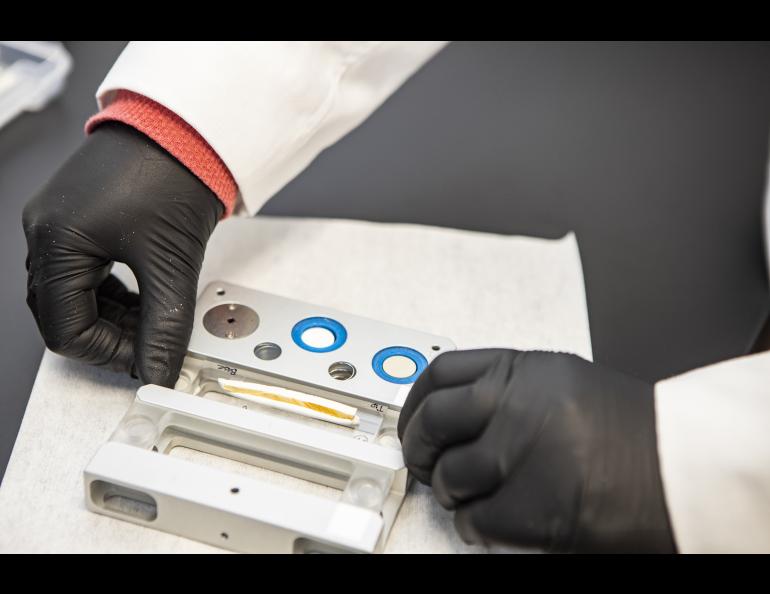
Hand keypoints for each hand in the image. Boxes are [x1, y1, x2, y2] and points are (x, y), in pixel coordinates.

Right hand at [23, 122, 222, 386]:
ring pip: (74, 295)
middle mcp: (47, 231)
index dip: (107, 354)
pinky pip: (85, 272)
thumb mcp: (171, 262)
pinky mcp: (80, 217)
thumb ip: (165, 325)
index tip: (145, 361)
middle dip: (109, 336)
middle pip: (63, 313)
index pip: (64, 329)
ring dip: (112, 317)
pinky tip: (143, 299)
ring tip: (152, 323)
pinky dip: (112, 294)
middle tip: (149, 346)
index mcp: (57, 242)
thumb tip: (159, 369)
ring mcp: (60, 223)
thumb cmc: (172, 172)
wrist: (187, 129)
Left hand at [397, 349, 675, 552]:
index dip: (414, 402)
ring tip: (469, 494)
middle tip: (423, 462)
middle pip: (431, 421)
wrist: (683, 468)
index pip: (439, 374)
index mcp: (522, 370)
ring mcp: (521, 454)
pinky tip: (493, 518)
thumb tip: (455, 408)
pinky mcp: (530, 507)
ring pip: (449, 475)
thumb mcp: (563, 383)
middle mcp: (516, 405)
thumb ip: (509, 388)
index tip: (412, 419)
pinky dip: (474, 525)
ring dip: (451, 491)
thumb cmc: (631, 429)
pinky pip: (473, 520)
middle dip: (417, 447)